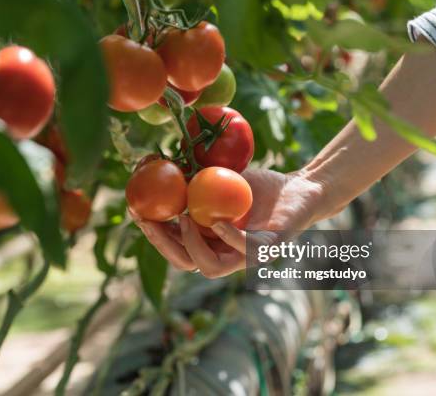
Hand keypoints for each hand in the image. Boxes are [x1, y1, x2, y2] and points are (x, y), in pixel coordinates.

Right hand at [130, 168, 327, 277]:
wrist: (298, 187)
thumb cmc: (257, 186)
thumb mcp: (217, 180)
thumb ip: (190, 182)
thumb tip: (152, 168)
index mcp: (209, 242)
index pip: (174, 248)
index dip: (154, 234)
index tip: (138, 213)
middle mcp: (224, 254)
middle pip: (184, 262)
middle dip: (163, 243)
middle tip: (151, 220)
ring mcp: (246, 257)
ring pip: (210, 268)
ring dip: (191, 247)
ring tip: (181, 220)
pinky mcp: (270, 250)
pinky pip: (245, 250)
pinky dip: (228, 238)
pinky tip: (217, 222)